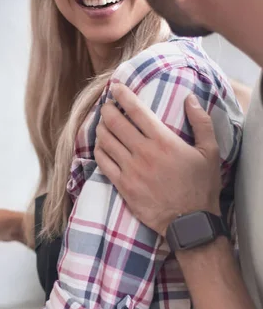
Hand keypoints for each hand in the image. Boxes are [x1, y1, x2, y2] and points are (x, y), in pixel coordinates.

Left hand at [95, 83, 221, 234]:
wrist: (190, 222)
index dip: (123, 95)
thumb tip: (190, 98)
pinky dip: (99, 149)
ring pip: (105, 140)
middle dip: (107, 109)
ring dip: (101, 127)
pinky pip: (102, 162)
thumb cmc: (201, 186)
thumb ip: (201, 122)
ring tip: (103, 123)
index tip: (116, 87)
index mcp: (163, 140)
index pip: (136, 110)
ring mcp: (130, 170)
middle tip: (108, 105)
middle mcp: (143, 152)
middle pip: (114, 122)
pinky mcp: (123, 186)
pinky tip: (101, 145)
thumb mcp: (210, 152)